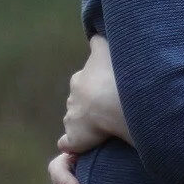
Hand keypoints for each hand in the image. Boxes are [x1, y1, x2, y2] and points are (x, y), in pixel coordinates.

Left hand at [59, 34, 131, 150]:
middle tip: (107, 108)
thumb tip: (94, 35)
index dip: (94, 84)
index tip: (104, 87)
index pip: (83, 80)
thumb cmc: (114, 74)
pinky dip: (71, 144)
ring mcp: (72, 118)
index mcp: (80, 79)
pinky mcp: (74, 138)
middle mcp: (73, 97)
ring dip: (85, 123)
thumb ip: (98, 42)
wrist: (112, 102)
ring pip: (75, 120)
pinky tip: (79, 148)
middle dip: (89, 104)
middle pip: (79, 100)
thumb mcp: (105, 49)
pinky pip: (69, 143)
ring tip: (102, 128)